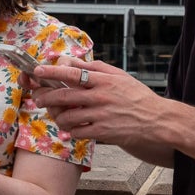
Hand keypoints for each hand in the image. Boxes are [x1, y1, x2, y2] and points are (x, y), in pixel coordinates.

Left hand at [31, 58, 169, 146]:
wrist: (157, 120)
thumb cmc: (136, 96)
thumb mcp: (119, 75)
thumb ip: (95, 68)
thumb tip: (72, 62)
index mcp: (103, 80)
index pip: (72, 73)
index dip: (52, 71)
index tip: (38, 70)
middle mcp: (100, 96)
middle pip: (64, 95)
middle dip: (45, 97)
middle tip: (38, 97)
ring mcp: (101, 115)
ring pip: (67, 116)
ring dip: (58, 117)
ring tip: (57, 116)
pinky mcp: (103, 132)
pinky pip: (77, 132)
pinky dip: (71, 131)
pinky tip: (72, 129)